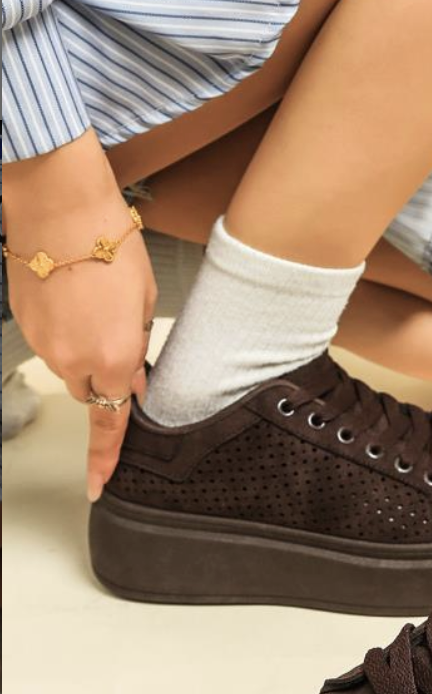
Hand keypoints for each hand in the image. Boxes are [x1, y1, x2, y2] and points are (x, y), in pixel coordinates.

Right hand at [4, 132, 157, 500]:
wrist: (60, 207)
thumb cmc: (111, 246)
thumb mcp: (146, 301)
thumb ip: (139, 350)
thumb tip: (134, 382)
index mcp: (115, 360)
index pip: (112, 424)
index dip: (106, 459)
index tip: (97, 486)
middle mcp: (74, 360)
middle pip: (91, 393)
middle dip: (106, 377)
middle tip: (119, 334)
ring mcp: (44, 344)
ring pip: (70, 367)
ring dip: (85, 349)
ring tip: (95, 301)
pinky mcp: (24, 324)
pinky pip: (50, 342)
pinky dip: (64, 329)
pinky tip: (74, 294)